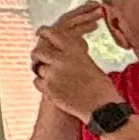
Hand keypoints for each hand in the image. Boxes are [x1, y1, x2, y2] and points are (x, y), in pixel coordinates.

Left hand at [28, 3, 114, 123]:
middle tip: (42, 61)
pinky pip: (37, 81)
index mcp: (73, 49)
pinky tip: (55, 88)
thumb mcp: (89, 63)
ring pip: (38, 68)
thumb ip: (73, 55)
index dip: (43, 32)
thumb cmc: (100, 87)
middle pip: (38, 52)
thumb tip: (61, 52)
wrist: (101, 107)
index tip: (40, 33)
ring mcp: (53, 74)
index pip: (50, 33)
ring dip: (45, 73)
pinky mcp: (48, 88)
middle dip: (38, 56)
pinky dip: (43, 84)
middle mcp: (61, 59)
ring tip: (58, 80)